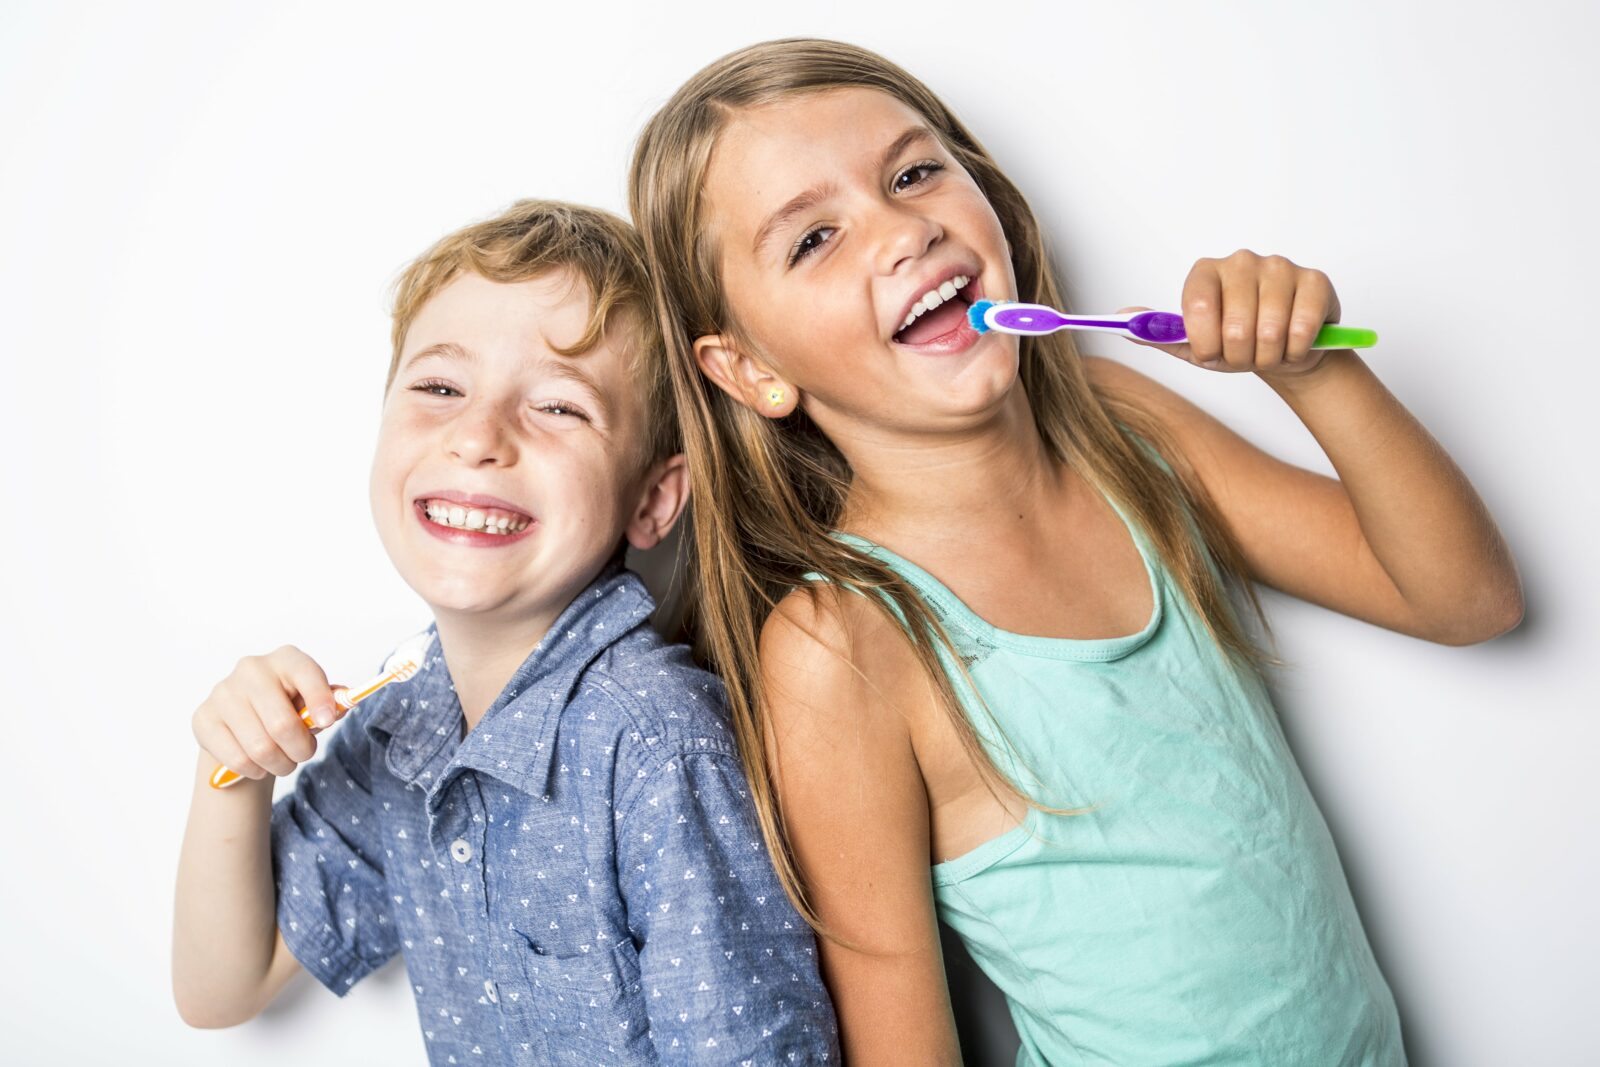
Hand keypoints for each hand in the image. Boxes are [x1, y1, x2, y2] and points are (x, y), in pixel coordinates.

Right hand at [192, 646, 341, 780]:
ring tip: (284, 761)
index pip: (306, 674)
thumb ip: (331, 702)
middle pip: (282, 724)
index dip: (320, 701)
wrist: (241, 723)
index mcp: (285, 659)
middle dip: (301, 750)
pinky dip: (255, 771)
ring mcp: (223, 692)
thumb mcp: (311, 701)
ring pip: (261, 748)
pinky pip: (237, 759)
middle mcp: (252, 669)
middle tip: (303, 754)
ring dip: (280, 764)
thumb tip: (341, 704)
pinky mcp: (203, 718)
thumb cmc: (286, 709)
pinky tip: (259, 764)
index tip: (327, 722)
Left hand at [1116, 249, 1345, 379]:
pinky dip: (1295, 351)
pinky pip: (1301, 329)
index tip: (1211, 353)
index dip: (1206, 342)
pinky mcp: (1315, 280)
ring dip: (1268, 356)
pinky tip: (1293, 345)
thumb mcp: (1194, 345)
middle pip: (1236, 326)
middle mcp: (1242, 261)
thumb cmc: (1236, 344)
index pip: (1198, 307)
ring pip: (1270, 330)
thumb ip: (1159, 333)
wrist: (1285, 352)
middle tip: (1244, 354)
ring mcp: (1280, 266)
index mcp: (1206, 272)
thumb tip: (1121, 318)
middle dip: (1239, 356)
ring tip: (1268, 350)